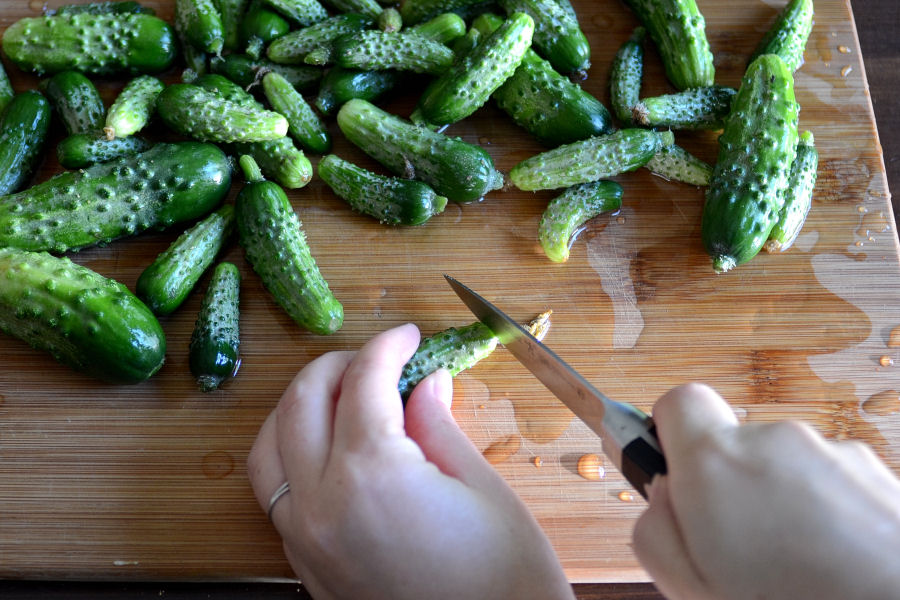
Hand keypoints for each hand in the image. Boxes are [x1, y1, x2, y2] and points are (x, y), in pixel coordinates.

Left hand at [247, 323, 573, 599]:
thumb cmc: (504, 579)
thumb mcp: (482, 488)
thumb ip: (440, 425)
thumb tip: (424, 383)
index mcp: (371, 474)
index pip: (364, 382)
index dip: (387, 347)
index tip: (407, 336)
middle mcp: (322, 503)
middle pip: (303, 403)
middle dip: (338, 365)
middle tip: (377, 357)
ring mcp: (305, 539)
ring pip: (269, 447)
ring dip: (299, 407)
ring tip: (341, 395)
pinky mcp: (304, 566)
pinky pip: (274, 493)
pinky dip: (289, 454)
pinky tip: (326, 448)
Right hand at [633, 383, 899, 599]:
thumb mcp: (687, 584)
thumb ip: (654, 528)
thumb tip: (663, 494)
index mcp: (717, 461)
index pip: (678, 401)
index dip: (671, 434)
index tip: (676, 474)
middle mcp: (775, 441)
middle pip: (736, 444)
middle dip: (732, 488)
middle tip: (742, 551)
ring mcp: (834, 454)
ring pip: (788, 468)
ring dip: (785, 505)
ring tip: (798, 568)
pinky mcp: (879, 475)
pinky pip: (835, 485)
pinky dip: (831, 516)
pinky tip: (837, 565)